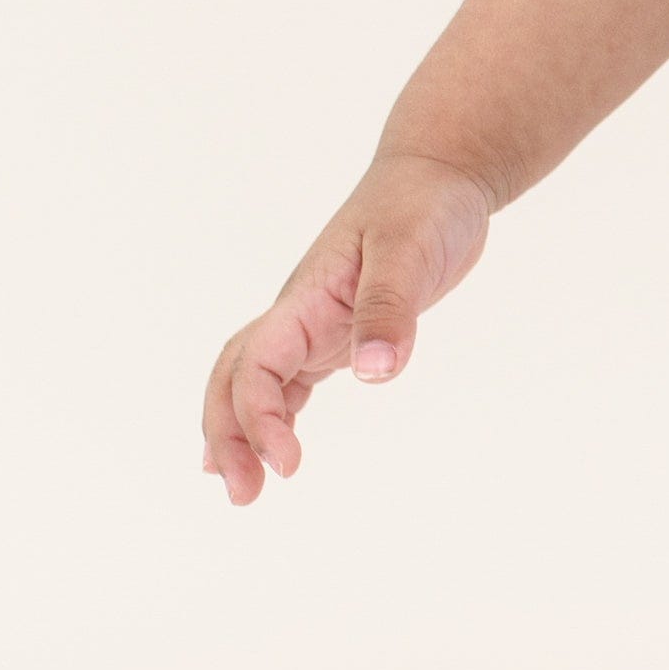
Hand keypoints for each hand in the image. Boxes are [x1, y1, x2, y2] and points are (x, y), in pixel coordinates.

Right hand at [199, 152, 494, 501]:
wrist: (440, 174)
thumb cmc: (423, 204)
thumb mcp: (410, 251)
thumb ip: (390, 308)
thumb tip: (374, 371)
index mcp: (304, 298)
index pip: (257, 366)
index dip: (258, 418)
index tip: (287, 464)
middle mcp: (299, 314)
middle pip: (236, 379)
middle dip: (228, 436)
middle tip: (243, 495)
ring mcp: (316, 322)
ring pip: (257, 382)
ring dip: (243, 431)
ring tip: (242, 487)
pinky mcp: (340, 329)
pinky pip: (294, 378)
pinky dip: (277, 413)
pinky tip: (277, 448)